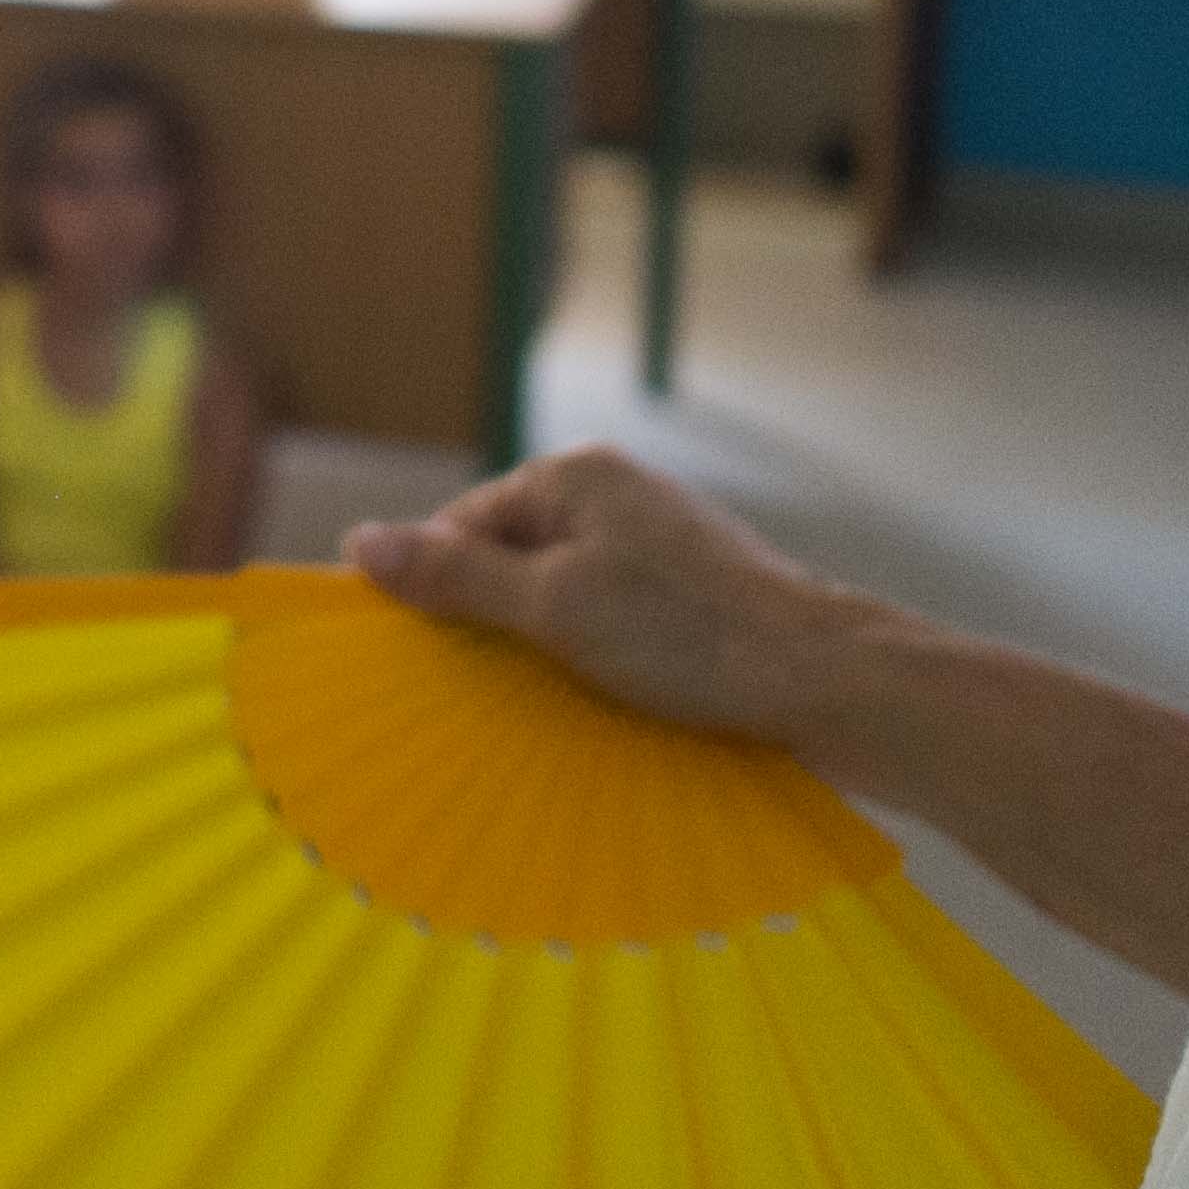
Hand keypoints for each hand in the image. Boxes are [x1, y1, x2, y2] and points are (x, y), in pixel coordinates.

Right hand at [344, 448, 867, 749]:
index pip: (464, 524)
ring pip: (561, 601)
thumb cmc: (689, 636)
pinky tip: (593, 711)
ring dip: (541, 655)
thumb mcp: (553, 606)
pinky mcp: (690, 604)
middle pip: (511, 561)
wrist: (828, 682)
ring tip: (535, 709)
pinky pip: (610, 627)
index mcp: (577, 478)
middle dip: (488, 624)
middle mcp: (616, 501)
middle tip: (469, 694)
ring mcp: (657, 552)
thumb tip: (361, 542)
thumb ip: (456, 576)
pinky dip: (590, 666)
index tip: (415, 659)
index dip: (435, 589)